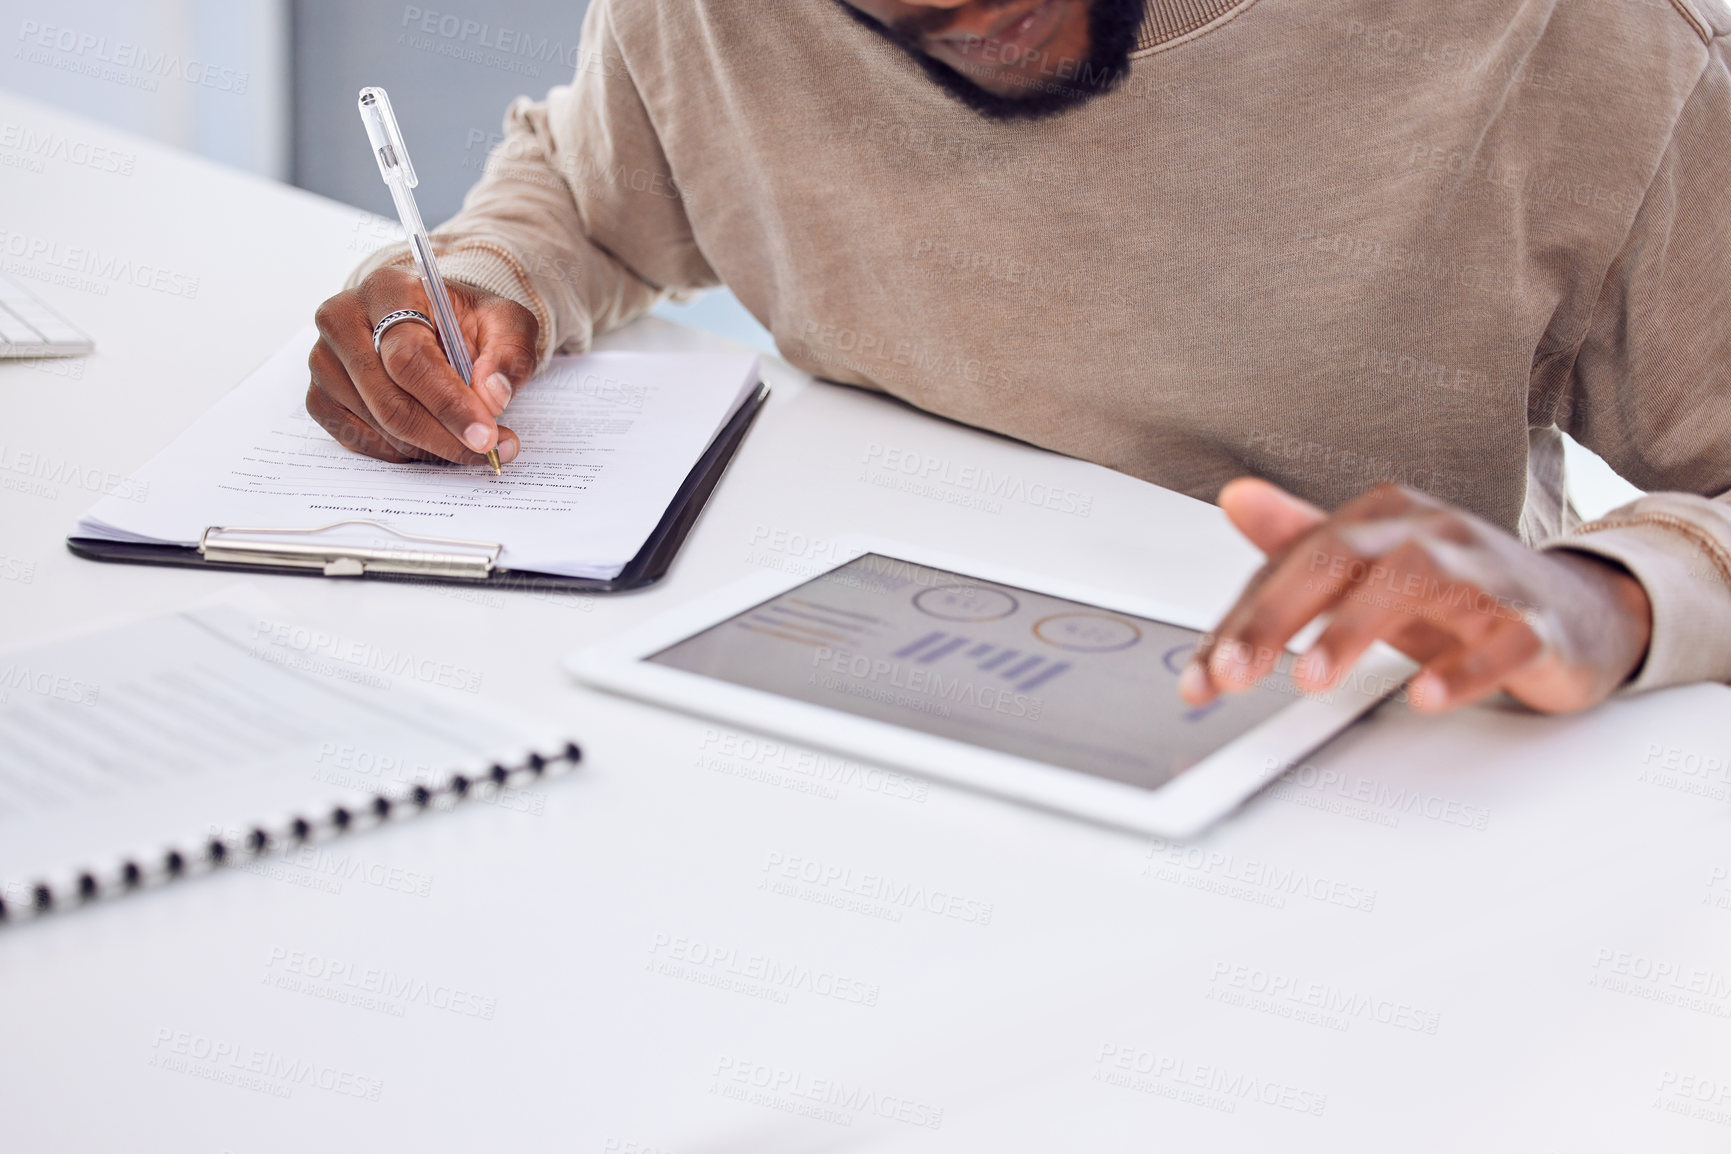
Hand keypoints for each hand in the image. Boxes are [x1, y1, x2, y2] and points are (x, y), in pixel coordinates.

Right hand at [307, 266, 538, 464]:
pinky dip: (402, 451)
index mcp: (386, 290)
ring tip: (469, 441)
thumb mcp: (506, 323)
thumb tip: (493, 396)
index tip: (486, 436)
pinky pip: (359, 441)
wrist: (433, 322)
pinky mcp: (318, 395)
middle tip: (490, 451)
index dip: (449, 404)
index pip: (409, 358)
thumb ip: (510, 354)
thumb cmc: (466, 322)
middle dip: (445, 436)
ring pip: (377, 427)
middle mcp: (342, 320)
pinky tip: (432, 439)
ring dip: (431, 447)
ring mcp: (323, 360)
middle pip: (389, 401)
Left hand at [1180, 479, 1652, 713]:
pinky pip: (1501, 639)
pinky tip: (1425, 695)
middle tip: (1234, 673)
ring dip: (1354, 631)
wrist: (1578, 613)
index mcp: (1381, 517)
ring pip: (1414, 583)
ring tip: (1312, 679)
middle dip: (1277, 618)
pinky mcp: (1536, 621)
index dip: (1241, 619)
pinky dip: (1463, 668)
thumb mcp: (1370, 570)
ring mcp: (1486, 572)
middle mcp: (1429, 530)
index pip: (1293, 563)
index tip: (1202, 675)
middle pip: (1339, 559)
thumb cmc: (1458, 591)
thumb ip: (1298, 542)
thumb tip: (1235, 498)